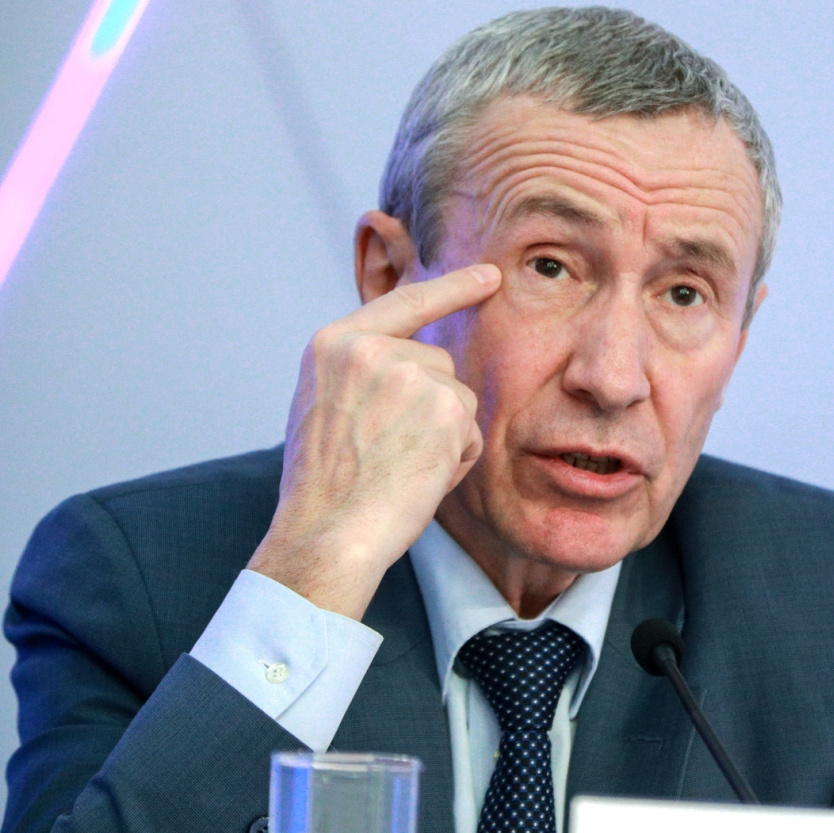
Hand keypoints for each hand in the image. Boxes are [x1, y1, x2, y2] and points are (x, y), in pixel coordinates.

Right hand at [247, 264, 501, 619]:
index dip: (453, 288)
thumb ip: (361, 371)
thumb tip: (411, 358)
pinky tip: (418, 479)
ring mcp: (410, 374)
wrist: (326, 533)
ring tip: (398, 467)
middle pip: (438, 363)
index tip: (490, 275)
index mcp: (334, 343)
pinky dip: (455, 460)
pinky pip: (470, 431)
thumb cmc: (324, 485)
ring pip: (458, 398)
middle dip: (430, 406)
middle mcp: (371, 349)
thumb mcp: (321, 405)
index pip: (406, 303)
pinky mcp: (445, 406)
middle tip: (387, 453)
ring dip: (443, 436)